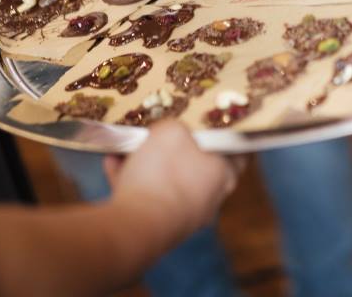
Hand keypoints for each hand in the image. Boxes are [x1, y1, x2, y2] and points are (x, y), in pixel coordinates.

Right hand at [104, 120, 243, 245]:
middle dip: (174, 147)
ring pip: (166, 180)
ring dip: (145, 162)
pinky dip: (131, 180)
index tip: (217, 123)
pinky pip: (146, 197)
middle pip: (196, 165)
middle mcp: (210, 197)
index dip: (228, 136)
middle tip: (159, 132)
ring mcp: (184, 215)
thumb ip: (176, 127)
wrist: (136, 225)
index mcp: (224, 172)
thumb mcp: (172, 130)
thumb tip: (172, 131)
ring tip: (125, 146)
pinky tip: (113, 164)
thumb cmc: (164, 172)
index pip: (238, 152)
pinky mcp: (159, 227)